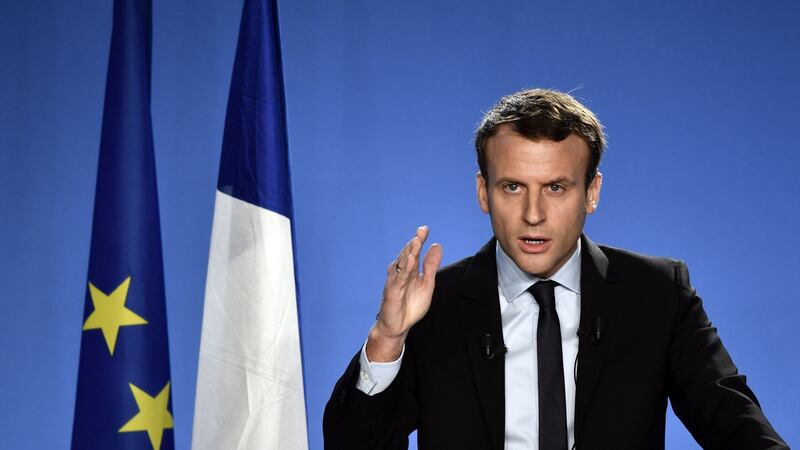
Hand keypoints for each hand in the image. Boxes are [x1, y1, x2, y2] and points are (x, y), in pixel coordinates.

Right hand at [366, 226, 442, 361]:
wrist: (399, 326)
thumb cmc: (411, 305)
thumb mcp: (427, 283)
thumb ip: (430, 266)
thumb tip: (437, 245)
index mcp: (409, 270)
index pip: (414, 252)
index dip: (419, 240)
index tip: (425, 228)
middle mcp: (401, 272)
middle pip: (407, 254)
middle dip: (414, 243)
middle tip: (422, 231)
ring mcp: (395, 281)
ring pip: (402, 264)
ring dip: (408, 252)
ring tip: (416, 241)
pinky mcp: (392, 291)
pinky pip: (398, 279)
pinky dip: (404, 269)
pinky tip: (409, 260)